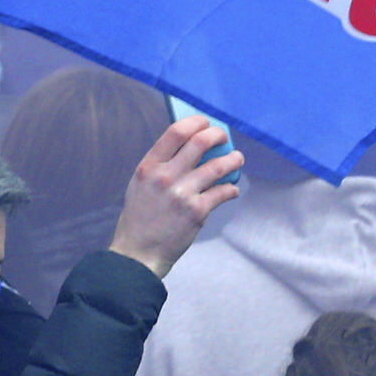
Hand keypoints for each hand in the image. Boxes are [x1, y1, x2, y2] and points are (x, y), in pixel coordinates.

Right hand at [106, 117, 242, 274]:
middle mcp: (165, 177)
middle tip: (223, 137)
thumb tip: (189, 146)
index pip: (176, 132)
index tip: (205, 123)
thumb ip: (160, 165)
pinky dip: (231, 188)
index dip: (195, 122)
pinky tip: (231, 189)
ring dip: (232, 159)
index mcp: (148, 167)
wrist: (139, 252)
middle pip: (200, 142)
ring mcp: (182, 194)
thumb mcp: (140, 183)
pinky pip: (223, 192)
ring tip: (237, 158)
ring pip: (218, 166)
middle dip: (217, 135)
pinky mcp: (197, 212)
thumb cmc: (139, 217)